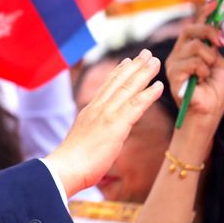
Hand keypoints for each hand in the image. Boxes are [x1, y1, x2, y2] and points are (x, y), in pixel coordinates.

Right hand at [46, 49, 162, 195]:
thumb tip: (96, 137)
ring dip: (143, 73)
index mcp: (89, 112)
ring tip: (155, 61)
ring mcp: (106, 115)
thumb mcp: (82, 142)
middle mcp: (97, 109)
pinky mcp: (115, 125)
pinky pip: (135, 105)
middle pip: (118, 82)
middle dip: (133, 67)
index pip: (106, 88)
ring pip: (128, 88)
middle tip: (146, 54)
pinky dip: (148, 94)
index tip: (127, 62)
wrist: (65, 168)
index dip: (118, 73)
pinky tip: (158, 85)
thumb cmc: (71, 163)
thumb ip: (91, 134)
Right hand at [165, 12, 223, 129]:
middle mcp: (178, 54)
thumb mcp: (221, 64)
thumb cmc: (215, 92)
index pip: (194, 26)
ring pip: (195, 47)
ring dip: (209, 60)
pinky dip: (203, 71)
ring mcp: (173, 63)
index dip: (204, 13)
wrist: (208, 112)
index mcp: (189, 50)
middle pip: (191, 29)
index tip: (215, 1)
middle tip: (222, 44)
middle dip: (209, 32)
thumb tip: (214, 33)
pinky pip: (192, 62)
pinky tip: (200, 81)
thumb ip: (215, 48)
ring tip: (207, 75)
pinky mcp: (172, 73)